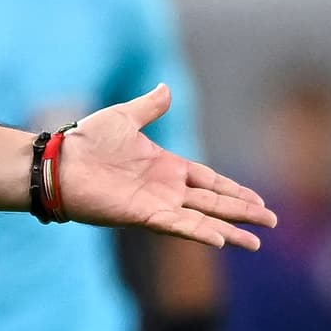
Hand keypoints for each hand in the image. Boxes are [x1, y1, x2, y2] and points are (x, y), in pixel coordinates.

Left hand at [59, 87, 274, 248]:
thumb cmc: (85, 142)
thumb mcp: (125, 117)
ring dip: (229, 230)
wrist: (58, 161)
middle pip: (214, 202)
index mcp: (166, 167)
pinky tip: (221, 240)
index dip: (234, 189)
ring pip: (202, 219)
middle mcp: (165, 189)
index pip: (210, 180)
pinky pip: (177, 225)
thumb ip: (150, 107)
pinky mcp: (141, 215)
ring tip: (255, 242)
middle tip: (272, 221)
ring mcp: (155, 204)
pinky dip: (199, 231)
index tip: (258, 199)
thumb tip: (166, 88)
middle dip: (243, 211)